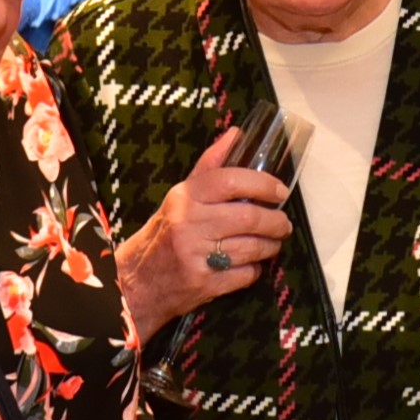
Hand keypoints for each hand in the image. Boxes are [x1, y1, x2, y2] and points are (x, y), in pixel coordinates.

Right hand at [116, 127, 293, 337]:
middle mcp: (188, 224)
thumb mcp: (180, 197)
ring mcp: (196, 256)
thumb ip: (210, 166)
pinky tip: (251, 264)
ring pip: (252, 247)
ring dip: (270, 245)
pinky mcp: (204, 284)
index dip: (262, 184)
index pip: (230, 181)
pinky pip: (245, 274)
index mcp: (183, 198)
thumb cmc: (164, 234)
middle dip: (275, 221)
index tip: (279, 191)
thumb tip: (236, 135)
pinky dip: (255, 269)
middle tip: (282, 224)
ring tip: (272, 242)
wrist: (137, 282)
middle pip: (248, 217)